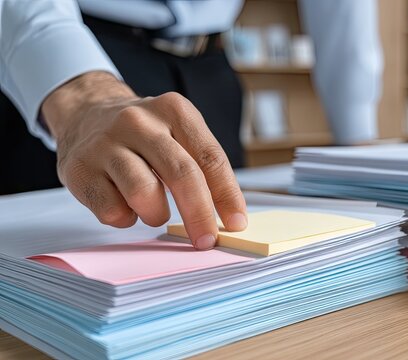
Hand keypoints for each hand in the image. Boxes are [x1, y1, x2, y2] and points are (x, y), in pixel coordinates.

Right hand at [42, 71, 246, 249]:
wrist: (87, 112)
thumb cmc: (145, 135)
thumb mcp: (178, 133)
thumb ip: (202, 167)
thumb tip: (228, 217)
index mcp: (174, 111)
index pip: (210, 157)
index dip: (227, 195)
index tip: (236, 223)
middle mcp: (139, 121)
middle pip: (182, 174)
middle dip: (199, 214)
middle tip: (207, 240)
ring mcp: (106, 143)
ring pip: (144, 194)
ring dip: (156, 214)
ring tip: (153, 210)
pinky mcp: (80, 168)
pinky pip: (113, 211)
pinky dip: (126, 218)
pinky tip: (124, 203)